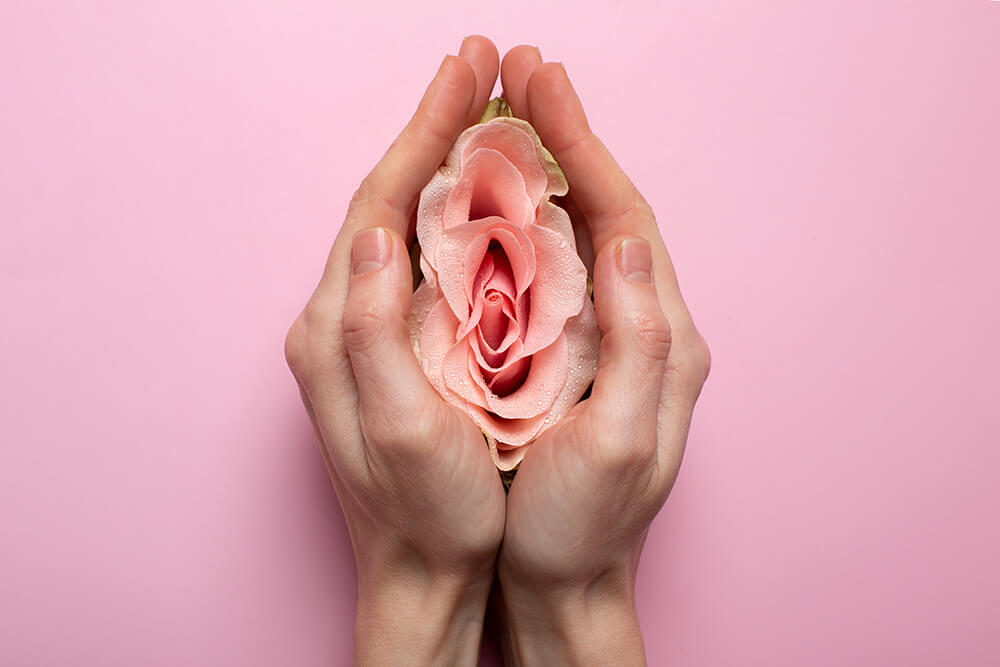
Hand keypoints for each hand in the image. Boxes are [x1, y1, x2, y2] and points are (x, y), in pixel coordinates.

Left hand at [284, 37, 505, 665]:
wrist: (421, 573)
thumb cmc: (424, 511)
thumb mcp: (397, 425)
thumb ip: (370, 327)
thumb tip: (377, 229)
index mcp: (337, 326)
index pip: (380, 203)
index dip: (423, 135)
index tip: (467, 76)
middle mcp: (341, 317)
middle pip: (389, 199)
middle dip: (434, 129)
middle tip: (482, 68)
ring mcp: (367, 330)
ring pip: (408, 224)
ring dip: (446, 162)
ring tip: (489, 112)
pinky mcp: (394, 347)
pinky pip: (424, 260)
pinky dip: (456, 213)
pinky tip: (488, 195)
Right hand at [493, 47, 711, 664]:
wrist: (567, 581)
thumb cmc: (584, 524)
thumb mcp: (620, 443)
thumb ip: (637, 342)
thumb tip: (630, 243)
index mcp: (661, 337)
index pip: (625, 217)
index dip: (583, 148)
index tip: (541, 87)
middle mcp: (643, 325)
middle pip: (605, 210)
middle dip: (565, 138)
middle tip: (520, 74)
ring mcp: (607, 337)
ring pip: (577, 233)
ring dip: (544, 169)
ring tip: (504, 114)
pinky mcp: (574, 355)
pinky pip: (552, 270)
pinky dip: (524, 221)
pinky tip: (493, 196)